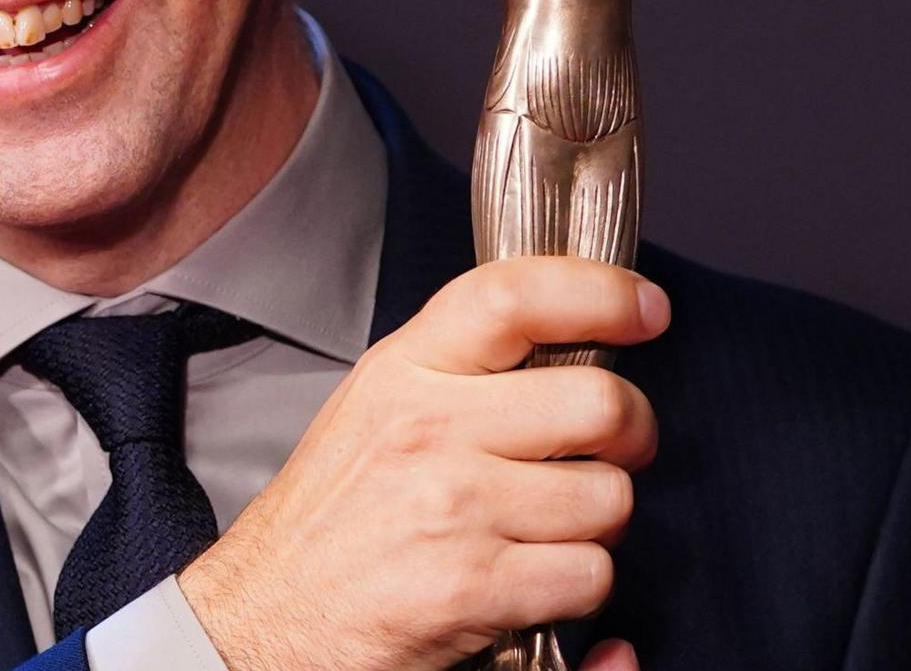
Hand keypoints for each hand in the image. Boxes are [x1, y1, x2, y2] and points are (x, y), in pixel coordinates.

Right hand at [178, 257, 666, 670]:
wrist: (266, 618)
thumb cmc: (331, 518)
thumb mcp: (376, 407)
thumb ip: (460, 368)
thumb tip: (574, 342)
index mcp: (405, 370)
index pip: (515, 296)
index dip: (601, 292)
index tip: (645, 309)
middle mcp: (430, 427)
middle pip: (600, 402)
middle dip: (630, 434)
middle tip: (609, 451)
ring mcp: (454, 507)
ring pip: (609, 498)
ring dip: (596, 524)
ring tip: (544, 529)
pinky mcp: (473, 586)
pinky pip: (591, 575)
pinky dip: (577, 587)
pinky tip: (529, 581)